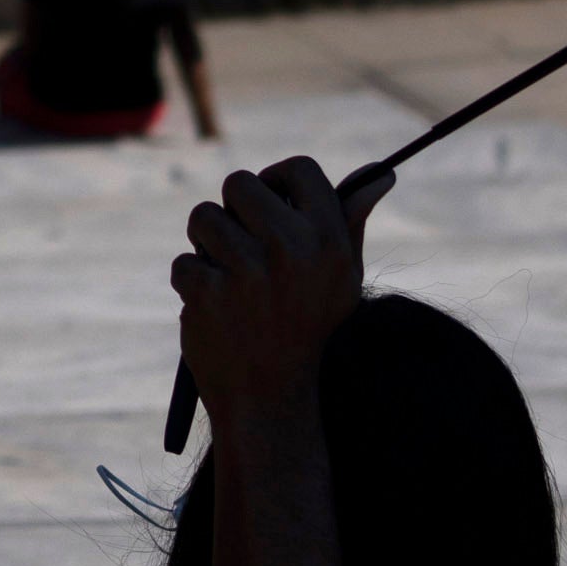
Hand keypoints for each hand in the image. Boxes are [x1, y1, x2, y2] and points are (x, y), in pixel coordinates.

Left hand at [171, 155, 388, 446]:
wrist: (269, 397)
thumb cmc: (307, 326)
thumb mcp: (341, 278)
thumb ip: (351, 223)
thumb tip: (383, 175)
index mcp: (330, 240)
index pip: (300, 168)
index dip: (276, 178)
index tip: (268, 202)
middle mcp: (292, 250)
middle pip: (238, 184)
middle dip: (231, 212)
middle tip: (241, 246)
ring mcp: (248, 272)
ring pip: (203, 218)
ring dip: (206, 246)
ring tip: (227, 279)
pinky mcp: (208, 292)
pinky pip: (184, 262)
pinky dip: (190, 284)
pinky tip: (213, 309)